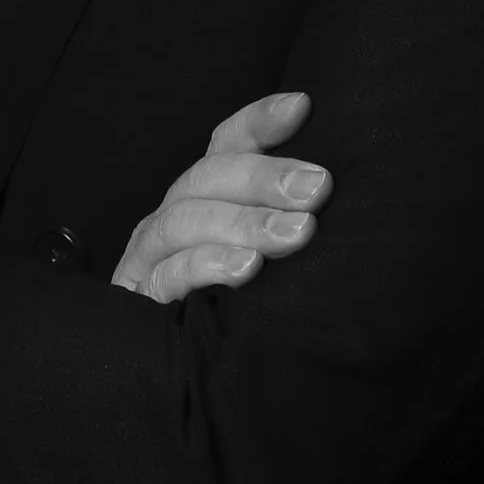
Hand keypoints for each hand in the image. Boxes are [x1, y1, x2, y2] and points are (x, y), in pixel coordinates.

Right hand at [112, 89, 330, 305]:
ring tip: (297, 233)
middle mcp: (175, 214)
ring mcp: (152, 254)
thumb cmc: (238, 303)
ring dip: (246, 223)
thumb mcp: (265, 253)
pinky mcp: (141, 297)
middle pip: (210, 177)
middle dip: (266, 179)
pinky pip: (169, 275)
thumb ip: (291, 218)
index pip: (226, 143)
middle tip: (319, 190)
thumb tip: (341, 190)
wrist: (183, 376)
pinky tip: (247, 271)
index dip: (260, 121)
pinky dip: (207, 267)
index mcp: (205, 194)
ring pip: (188, 219)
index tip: (303, 106)